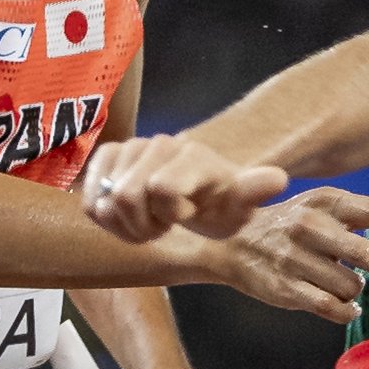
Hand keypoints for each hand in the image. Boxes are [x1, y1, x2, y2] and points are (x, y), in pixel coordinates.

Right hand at [85, 131, 277, 242]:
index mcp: (191, 155)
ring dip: (126, 224)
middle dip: (144, 224)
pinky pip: (90, 201)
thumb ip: (253, 191)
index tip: (185, 216)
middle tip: (165, 223)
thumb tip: (278, 179)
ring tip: (150, 219)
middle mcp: (158, 144)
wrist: (198, 191)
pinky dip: (106, 218)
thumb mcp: (238, 205)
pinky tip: (130, 217)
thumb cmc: (219, 203)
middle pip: (126, 197)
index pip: (160, 188)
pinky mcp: (105, 158)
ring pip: (105, 202)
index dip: (168, 214)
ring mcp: (130, 148)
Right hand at [175, 186, 368, 324]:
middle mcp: (310, 226)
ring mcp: (296, 258)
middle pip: (367, 253)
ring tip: (341, 284)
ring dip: (356, 290)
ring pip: (351, 286)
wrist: (230, 244)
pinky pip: (333, 308)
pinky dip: (347, 310)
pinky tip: (345, 306)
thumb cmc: (288, 226)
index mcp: (325, 201)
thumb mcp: (321, 208)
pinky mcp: (286, 288)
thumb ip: (361, 215)